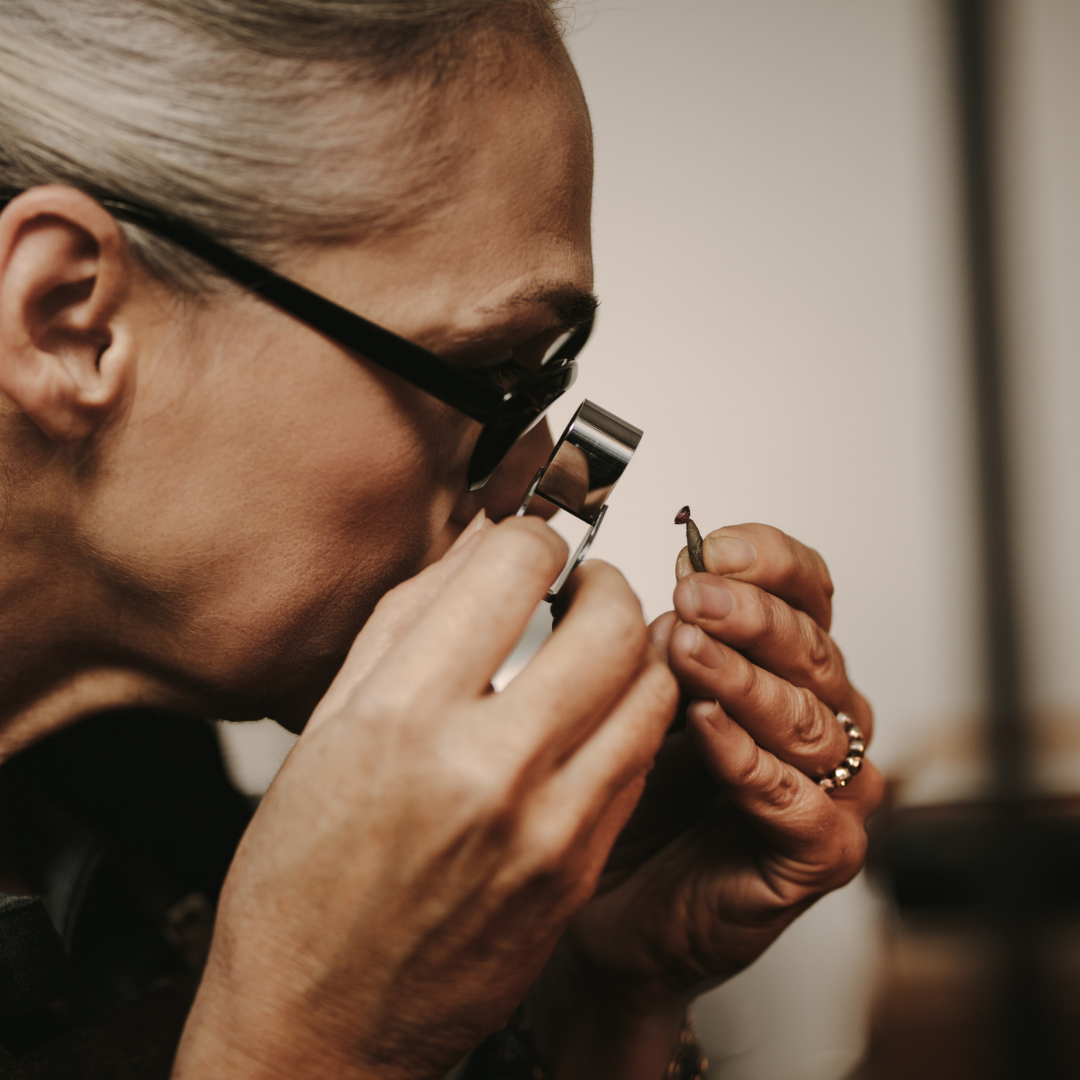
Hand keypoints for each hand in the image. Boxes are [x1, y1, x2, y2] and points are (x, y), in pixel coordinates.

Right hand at [173, 515, 677, 1079]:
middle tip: (582, 586)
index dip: (531, 537)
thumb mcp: (325, 730)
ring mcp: (545, 829)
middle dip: (603, 581)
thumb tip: (475, 547)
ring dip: (634, 647)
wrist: (320, 1024)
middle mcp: (484, 769)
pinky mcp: (578, 873)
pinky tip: (590, 718)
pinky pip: (638, 764)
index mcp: (402, 718)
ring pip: (650, 691)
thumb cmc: (301, 890)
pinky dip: (628, 719)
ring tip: (599, 647)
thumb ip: (407, 623)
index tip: (529, 546)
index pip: (510, 569)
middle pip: (608, 623)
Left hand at [529, 524, 882, 1079]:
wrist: (603, 904)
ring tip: (687, 653)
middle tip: (693, 597)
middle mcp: (815, 715)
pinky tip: (706, 731)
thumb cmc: (618, 795)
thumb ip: (644, 633)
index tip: (711, 546)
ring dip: (744, 679)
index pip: (805, 590)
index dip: (768, 562)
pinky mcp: (819, 855)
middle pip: (812, 645)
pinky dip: (752, 763)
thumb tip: (616, 565)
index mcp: (780, 663)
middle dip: (750, 615)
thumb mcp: (626, 691)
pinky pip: (800, 803)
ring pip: (810, 718)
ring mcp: (826, 786)